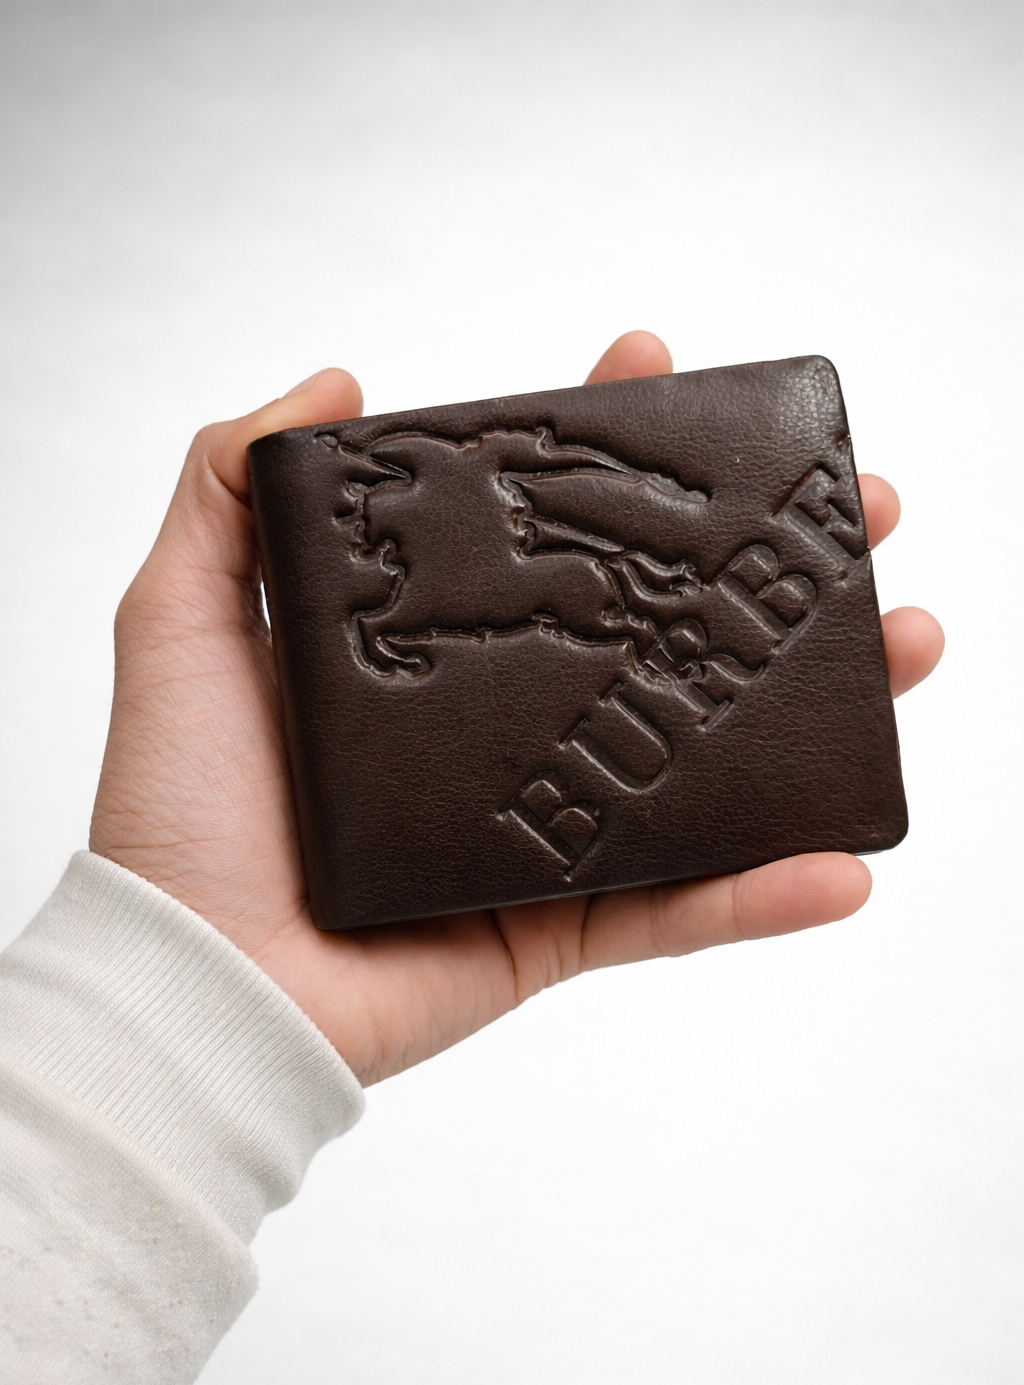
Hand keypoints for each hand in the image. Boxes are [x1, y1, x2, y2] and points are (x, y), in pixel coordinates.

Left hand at [90, 333, 943, 1084]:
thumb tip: (341, 382)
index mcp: (430, 649)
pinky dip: (765, 891)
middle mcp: (500, 728)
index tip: (662, 369)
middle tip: (855, 513)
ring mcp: (541, 825)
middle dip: (763, 569)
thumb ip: (229, 488)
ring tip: (906, 642)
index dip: (611, 449)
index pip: (543, 527)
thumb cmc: (177, 810)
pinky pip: (679, 912)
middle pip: (658, 632)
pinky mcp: (556, 926)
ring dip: (816, 708)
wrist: (190, 978)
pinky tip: (849, 857)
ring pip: (704, 761)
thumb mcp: (182, 617)